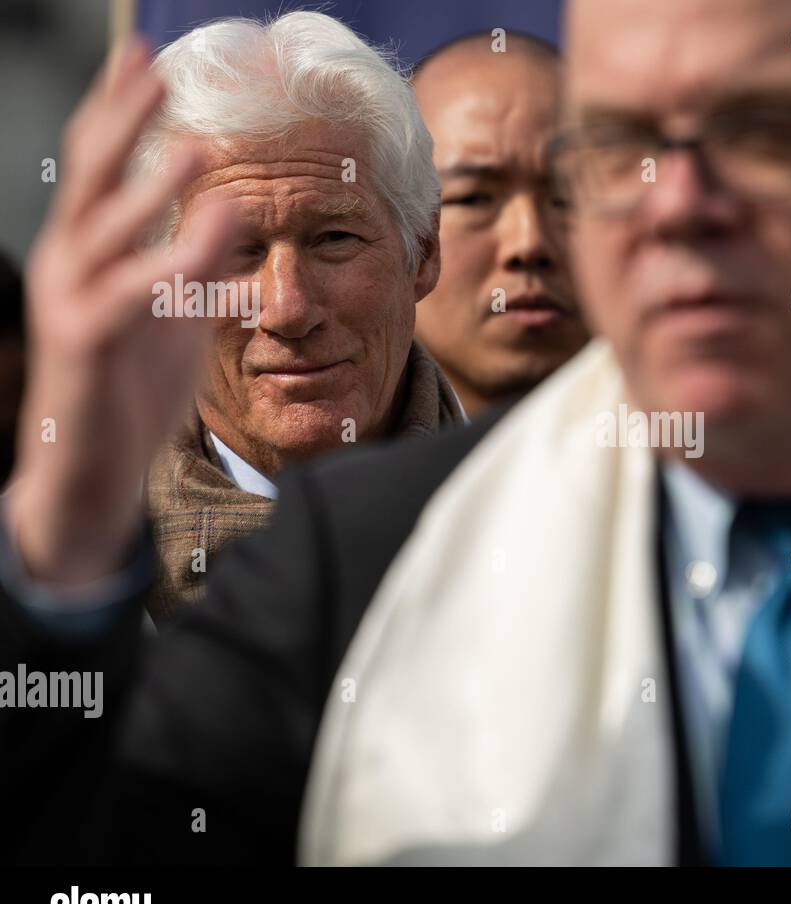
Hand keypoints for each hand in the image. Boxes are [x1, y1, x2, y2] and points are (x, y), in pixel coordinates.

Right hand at [5, 37, 235, 585]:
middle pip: (89, 173)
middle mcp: (68, 262)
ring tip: (193, 147)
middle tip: (155, 66)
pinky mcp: (84, 343)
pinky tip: (211, 247)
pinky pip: (129, 295)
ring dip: (149, 185)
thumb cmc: (130, 388)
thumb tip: (229, 217)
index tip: (148, 57)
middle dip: (123, 118)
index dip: (120, 109)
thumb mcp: (171, 313)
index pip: (99, 162)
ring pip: (105, 227)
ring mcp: (71, 299)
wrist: (95, 467)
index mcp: (87, 248)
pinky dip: (171, 266)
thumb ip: (193, 263)